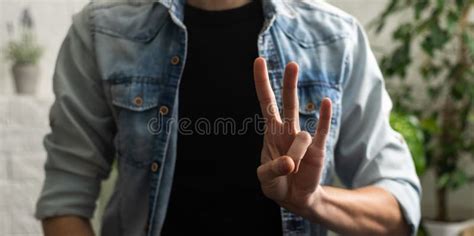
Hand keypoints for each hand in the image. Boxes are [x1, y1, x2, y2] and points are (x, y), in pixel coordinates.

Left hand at [253, 57, 331, 216]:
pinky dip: (323, 117)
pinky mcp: (317, 149)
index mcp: (271, 132)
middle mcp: (287, 130)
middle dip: (289, 84)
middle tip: (292, 64)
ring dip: (295, 157)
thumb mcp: (266, 179)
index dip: (262, 82)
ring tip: (293, 170)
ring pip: (301, 137)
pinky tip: (325, 102)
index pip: (266, 102)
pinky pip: (321, 131)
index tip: (259, 61)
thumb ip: (273, 170)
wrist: (295, 197)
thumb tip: (291, 162)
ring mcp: (302, 138)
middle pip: (288, 102)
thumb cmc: (277, 183)